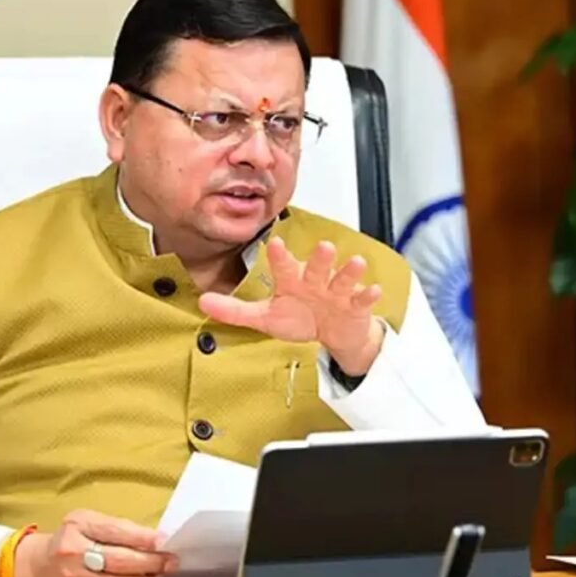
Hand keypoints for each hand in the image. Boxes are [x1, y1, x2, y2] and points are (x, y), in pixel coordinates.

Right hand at [14, 509, 177, 576]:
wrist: (39, 567)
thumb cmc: (71, 538)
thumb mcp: (87, 520)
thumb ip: (116, 526)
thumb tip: (152, 538)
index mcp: (77, 527)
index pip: (115, 532)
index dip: (143, 538)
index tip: (164, 541)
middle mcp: (72, 555)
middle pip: (119, 562)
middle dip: (150, 562)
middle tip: (170, 561)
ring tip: (157, 574)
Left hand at [198, 237, 384, 375]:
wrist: (334, 333)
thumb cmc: (301, 318)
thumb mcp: (266, 317)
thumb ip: (235, 311)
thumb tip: (203, 302)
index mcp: (292, 281)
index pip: (283, 267)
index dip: (279, 256)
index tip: (273, 244)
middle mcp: (315, 281)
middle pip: (316, 267)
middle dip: (320, 258)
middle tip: (322, 247)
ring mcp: (337, 292)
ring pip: (342, 278)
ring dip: (348, 271)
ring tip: (354, 262)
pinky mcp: (355, 305)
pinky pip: (362, 299)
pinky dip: (368, 295)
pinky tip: (373, 290)